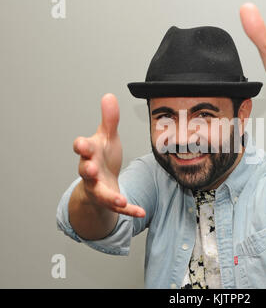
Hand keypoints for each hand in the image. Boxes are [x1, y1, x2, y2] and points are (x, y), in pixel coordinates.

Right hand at [73, 93, 144, 217]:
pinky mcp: (109, 200)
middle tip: (92, 169)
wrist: (101, 180)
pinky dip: (129, 209)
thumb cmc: (102, 155)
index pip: (82, 148)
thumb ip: (109, 119)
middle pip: (86, 171)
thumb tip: (109, 95)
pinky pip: (118, 206)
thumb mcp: (107, 137)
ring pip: (100, 193)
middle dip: (88, 170)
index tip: (81, 144)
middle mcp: (90, 171)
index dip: (81, 146)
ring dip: (109, 196)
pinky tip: (141, 211)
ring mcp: (98, 187)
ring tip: (119, 200)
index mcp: (90, 153)